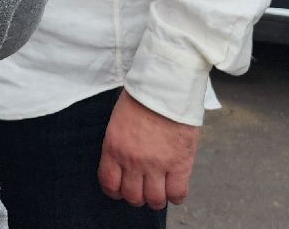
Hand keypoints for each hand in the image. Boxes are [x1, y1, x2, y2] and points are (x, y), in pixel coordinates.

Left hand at [98, 90, 200, 208]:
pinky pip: (177, 193)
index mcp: (114, 147)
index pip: (109, 183)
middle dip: (137, 196)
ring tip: (160, 190)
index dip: (115, 191)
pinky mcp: (179, 164)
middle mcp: (132, 161)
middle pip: (132, 196)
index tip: (121, 189)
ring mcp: (156, 165)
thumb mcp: (118, 120)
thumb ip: (119, 143)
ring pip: (154, 199)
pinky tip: (174, 189)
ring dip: (156, 198)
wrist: (164, 88)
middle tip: (143, 188)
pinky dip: (176, 196)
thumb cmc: (141, 97)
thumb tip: (122, 157)